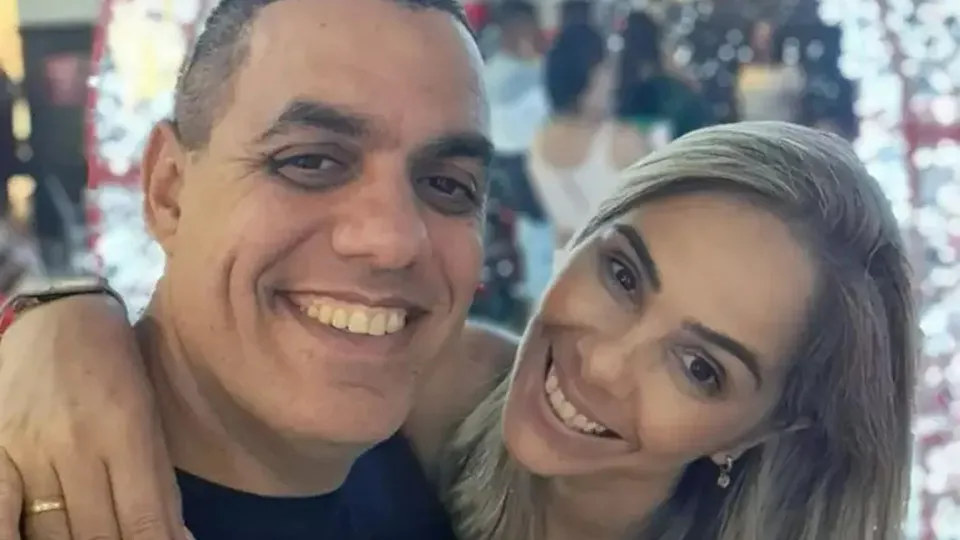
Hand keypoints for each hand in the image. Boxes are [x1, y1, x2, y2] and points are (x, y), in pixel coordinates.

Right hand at [0, 294, 185, 539]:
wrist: (57, 314)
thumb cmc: (117, 367)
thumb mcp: (150, 419)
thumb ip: (159, 485)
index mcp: (125, 432)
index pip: (142, 519)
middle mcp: (75, 444)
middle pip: (96, 534)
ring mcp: (27, 450)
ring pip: (49, 534)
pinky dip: (13, 537)